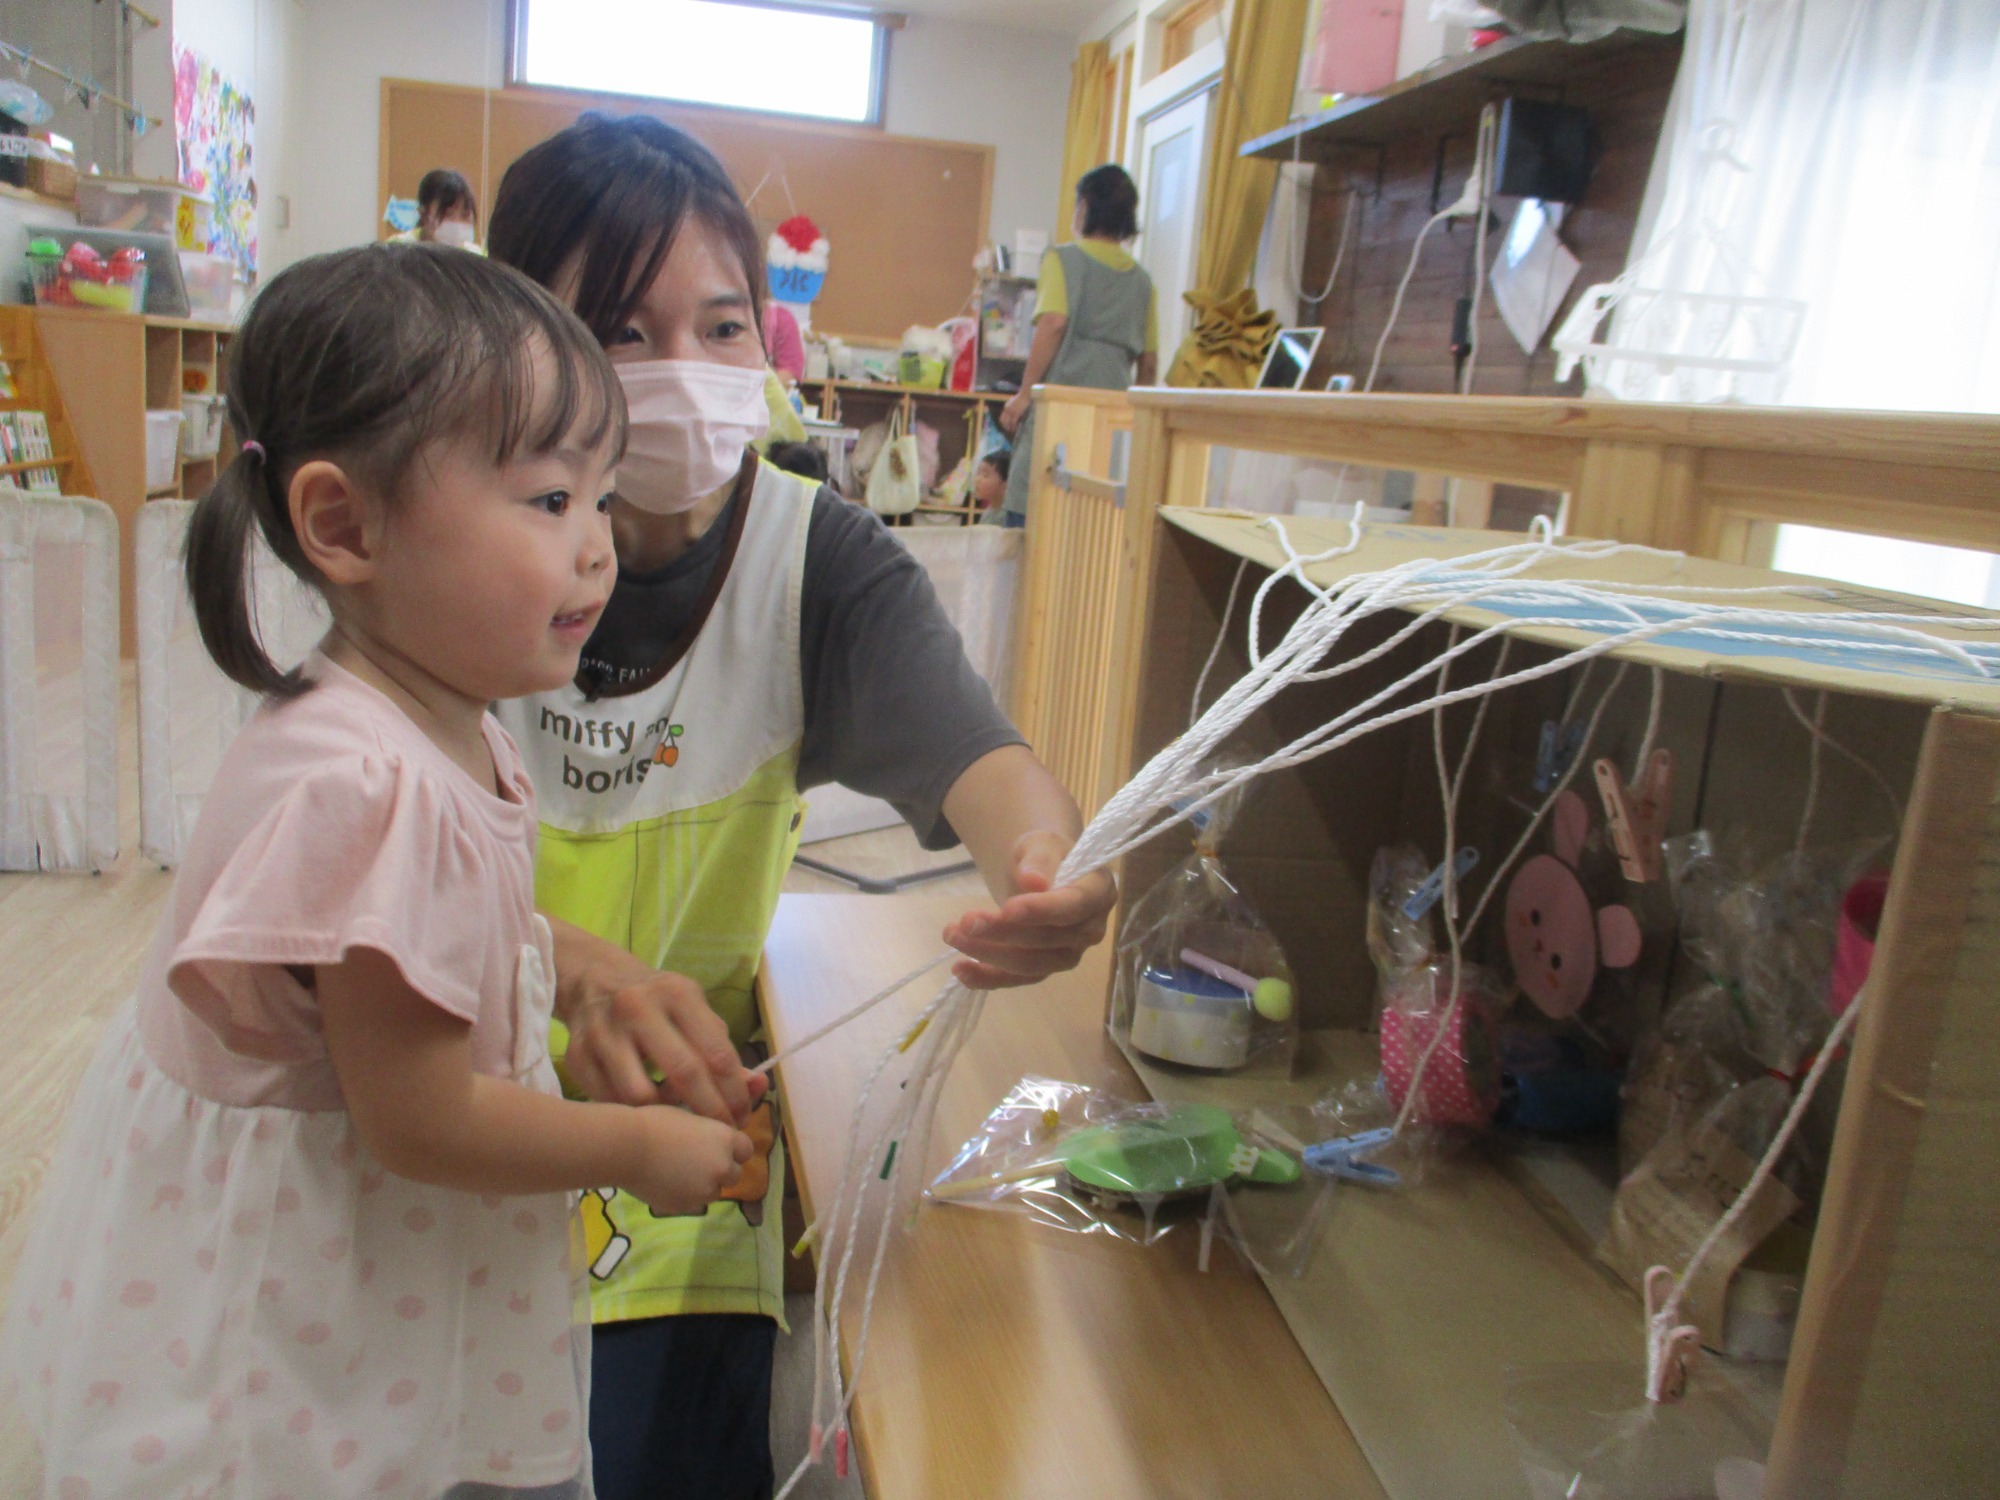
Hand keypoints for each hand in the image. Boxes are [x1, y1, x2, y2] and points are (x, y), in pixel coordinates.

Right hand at [564, 959, 764, 1125]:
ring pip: (640, 1095)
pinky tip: (645, 1112)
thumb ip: (721, 1047)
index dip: (734, 1093)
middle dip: (709, 1110)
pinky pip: (610, 1101)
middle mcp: (637, 1007)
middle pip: (683, 1073)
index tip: (743, 1116)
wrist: (593, 980)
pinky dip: (632, 1114)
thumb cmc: (656, 1001)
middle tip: (722, 1132)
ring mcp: (603, 1032)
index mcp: (676, 993)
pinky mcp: (576, 1056)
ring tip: (679, 1120)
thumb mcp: (692, 1009)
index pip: (716, 1053)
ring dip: (665, 1117)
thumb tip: (757, 1087)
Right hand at [621, 1106, 754, 1217]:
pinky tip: (666, 1183)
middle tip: (697, 1162)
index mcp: (725, 1139)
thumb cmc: (653, 1121)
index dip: (732, 1150)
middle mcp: (722, 1167)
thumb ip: (709, 1132)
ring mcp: (704, 1190)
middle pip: (734, 1175)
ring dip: (703, 1185)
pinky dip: (684, 1195)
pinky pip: (693, 1203)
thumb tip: (714, 1139)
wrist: (626, 1147)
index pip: (746, 1150)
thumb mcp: (690, 1117)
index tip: (718, 1147)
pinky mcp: (685, 1207)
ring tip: (678, 1173)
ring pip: (714, 1192)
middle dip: (721, 1170)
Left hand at [940, 830, 1114, 988]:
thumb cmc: (1045, 857)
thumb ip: (1039, 860)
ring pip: (1030, 964)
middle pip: (1047, 938)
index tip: (1007, 908)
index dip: (1041, 910)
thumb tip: (1032, 881)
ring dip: (989, 954)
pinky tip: (961, 970)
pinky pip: (1017, 980)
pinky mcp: (1045, 969)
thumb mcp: (1041, 844)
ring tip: (952, 935)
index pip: (1073, 905)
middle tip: (966, 921)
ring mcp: (1068, 954)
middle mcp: (1090, 930)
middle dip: (1003, 932)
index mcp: (1099, 892)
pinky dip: (987, 978)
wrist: (1039, 874)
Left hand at [998, 393, 1028, 435]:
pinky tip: (1016, 429)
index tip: (1006, 427)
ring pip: (1009, 423)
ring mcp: (1011, 412)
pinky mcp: (1016, 413)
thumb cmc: (1021, 397)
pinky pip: (1014, 422)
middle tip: (1009, 430)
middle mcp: (1007, 410)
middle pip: (1004, 421)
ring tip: (1013, 431)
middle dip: (1006, 427)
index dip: (1004, 423)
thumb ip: (1011, 406)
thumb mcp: (1013, 401)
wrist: (1025, 394)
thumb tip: (1012, 412)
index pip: (1002, 417)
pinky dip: (1014, 426)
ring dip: (1010, 428)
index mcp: (1006, 407)